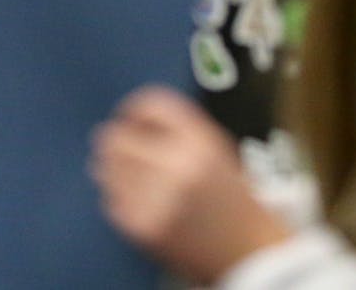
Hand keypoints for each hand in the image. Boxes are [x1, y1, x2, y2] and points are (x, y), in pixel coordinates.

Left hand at [90, 86, 291, 283]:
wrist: (248, 251)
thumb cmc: (231, 200)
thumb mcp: (216, 150)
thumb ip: (177, 129)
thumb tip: (128, 120)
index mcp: (201, 142)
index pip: (150, 104)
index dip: (133, 109)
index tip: (128, 118)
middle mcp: (178, 165)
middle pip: (118, 136)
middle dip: (118, 141)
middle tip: (123, 149)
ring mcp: (158, 197)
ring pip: (108, 167)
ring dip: (114, 168)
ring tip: (133, 177)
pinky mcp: (143, 226)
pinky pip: (111, 199)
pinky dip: (120, 198)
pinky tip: (140, 201)